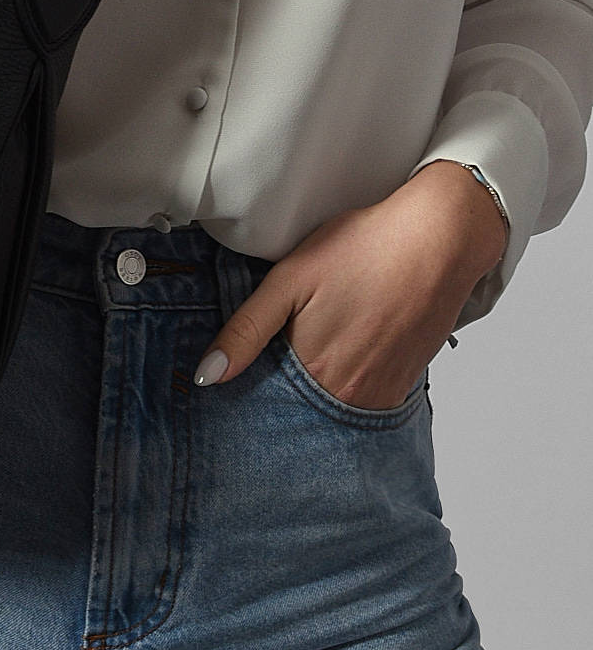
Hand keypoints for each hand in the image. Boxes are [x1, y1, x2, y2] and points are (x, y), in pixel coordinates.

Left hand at [191, 161, 509, 406]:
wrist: (441, 239)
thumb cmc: (364, 250)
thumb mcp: (288, 281)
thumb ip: (245, 331)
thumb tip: (207, 376)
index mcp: (314, 374)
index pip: (269, 405)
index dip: (252, 392)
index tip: (241, 380)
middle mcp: (351, 395)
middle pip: (303, 411)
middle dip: (285, 396)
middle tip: (284, 357)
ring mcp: (383, 392)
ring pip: (336, 407)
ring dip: (319, 391)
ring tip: (320, 347)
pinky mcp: (407, 382)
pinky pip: (368, 398)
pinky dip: (351, 385)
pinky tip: (349, 350)